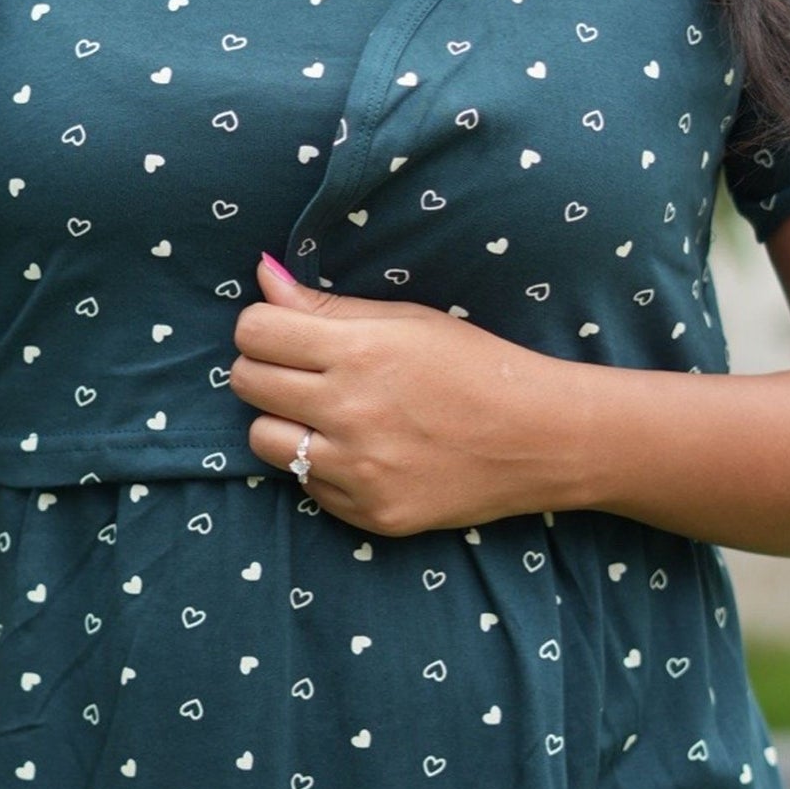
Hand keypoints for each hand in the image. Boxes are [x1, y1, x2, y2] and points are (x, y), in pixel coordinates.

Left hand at [229, 252, 591, 536]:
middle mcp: (351, 412)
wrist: (540, 439)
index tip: (281, 333)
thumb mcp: (407, 320)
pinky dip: (322, 466)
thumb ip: (326, 305)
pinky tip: (362, 451)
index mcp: (359, 352)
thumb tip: (261, 275)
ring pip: (264, 441)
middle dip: (264, 370)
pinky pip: (306, 485)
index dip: (261, 327)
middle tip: (301, 372)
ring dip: (283, 423)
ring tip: (325, 415)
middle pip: (248, 383)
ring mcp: (359, 470)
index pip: (255, 331)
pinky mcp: (371, 513)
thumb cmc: (474, 366)